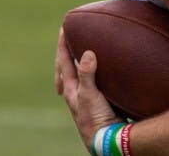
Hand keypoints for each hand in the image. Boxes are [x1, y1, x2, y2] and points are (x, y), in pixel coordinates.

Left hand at [55, 29, 122, 145]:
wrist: (105, 139)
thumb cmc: (95, 119)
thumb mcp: (90, 95)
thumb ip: (88, 74)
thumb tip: (87, 52)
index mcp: (71, 88)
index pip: (64, 61)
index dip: (63, 44)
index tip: (63, 28)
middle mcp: (76, 91)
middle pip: (67, 67)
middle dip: (66, 52)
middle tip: (68, 38)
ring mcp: (85, 96)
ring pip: (78, 73)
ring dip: (78, 61)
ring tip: (80, 50)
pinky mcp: (97, 100)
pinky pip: (91, 79)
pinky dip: (91, 70)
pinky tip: (99, 71)